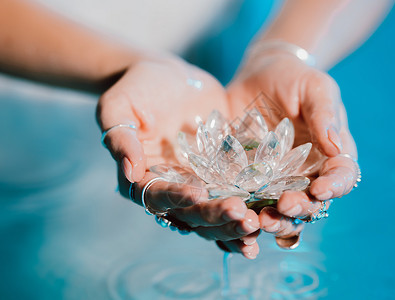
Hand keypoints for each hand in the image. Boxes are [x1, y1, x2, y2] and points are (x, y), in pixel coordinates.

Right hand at [97, 56, 259, 257]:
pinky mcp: (222, 175)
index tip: (198, 192)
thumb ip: (120, 138)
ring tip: (257, 224)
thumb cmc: (138, 88)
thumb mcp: (118, 106)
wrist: (170, 77)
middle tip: (241, 215)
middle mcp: (170, 188)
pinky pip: (235, 196)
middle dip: (215, 216)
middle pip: (190, 213)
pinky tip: (267, 217)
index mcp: (142, 177)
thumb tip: (130, 171)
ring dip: (234, 224)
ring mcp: (198, 184)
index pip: (156, 195)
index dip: (176, 198)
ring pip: (214, 213)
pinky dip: (249, 210)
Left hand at [227, 50, 359, 245]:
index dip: (335, 186)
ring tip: (261, 221)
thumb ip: (325, 114)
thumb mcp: (314, 88)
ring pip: (284, 211)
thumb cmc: (294, 79)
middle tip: (285, 206)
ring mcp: (280, 180)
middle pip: (312, 201)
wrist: (258, 77)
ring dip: (276, 220)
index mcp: (332, 153)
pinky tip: (241, 220)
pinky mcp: (253, 180)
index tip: (320, 189)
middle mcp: (308, 173)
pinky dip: (250, 215)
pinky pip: (253, 202)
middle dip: (300, 208)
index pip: (342, 176)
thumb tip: (336, 146)